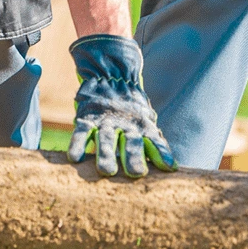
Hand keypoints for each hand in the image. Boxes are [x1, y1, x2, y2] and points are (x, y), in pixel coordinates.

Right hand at [66, 34, 175, 177]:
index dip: (162, 153)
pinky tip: (74, 158)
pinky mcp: (87, 119)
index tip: (169, 166)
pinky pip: (81, 132)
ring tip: (106, 171)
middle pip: (131, 142)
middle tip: (137, 173)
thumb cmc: (132, 110)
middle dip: (134, 157)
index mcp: (143, 126)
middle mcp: (125, 125)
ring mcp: (105, 122)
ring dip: (106, 154)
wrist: (111, 75)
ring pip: (106, 138)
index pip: (155, 141)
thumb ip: (154, 142)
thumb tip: (172, 168)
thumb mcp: (146, 120)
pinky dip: (78, 144)